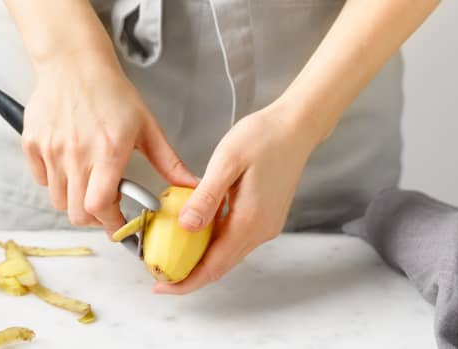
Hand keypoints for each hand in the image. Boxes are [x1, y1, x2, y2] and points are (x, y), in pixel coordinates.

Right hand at [22, 54, 196, 232]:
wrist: (74, 64)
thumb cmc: (112, 93)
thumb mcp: (147, 127)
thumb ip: (169, 162)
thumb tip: (192, 186)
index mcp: (108, 151)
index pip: (101, 206)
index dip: (111, 224)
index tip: (120, 227)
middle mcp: (76, 153)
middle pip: (77, 213)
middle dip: (95, 218)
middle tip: (106, 206)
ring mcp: (51, 149)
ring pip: (58, 201)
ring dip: (75, 201)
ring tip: (89, 182)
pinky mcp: (32, 144)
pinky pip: (41, 180)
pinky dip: (55, 182)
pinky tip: (70, 166)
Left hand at [153, 102, 320, 293]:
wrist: (297, 126)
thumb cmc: (263, 137)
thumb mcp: (227, 162)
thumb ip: (206, 197)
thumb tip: (186, 227)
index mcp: (250, 221)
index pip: (214, 266)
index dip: (186, 281)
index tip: (161, 286)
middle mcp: (261, 230)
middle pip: (221, 266)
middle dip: (190, 276)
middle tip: (160, 273)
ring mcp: (267, 224)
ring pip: (229, 253)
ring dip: (202, 260)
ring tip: (174, 254)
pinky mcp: (267, 216)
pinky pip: (237, 238)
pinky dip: (215, 243)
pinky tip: (198, 232)